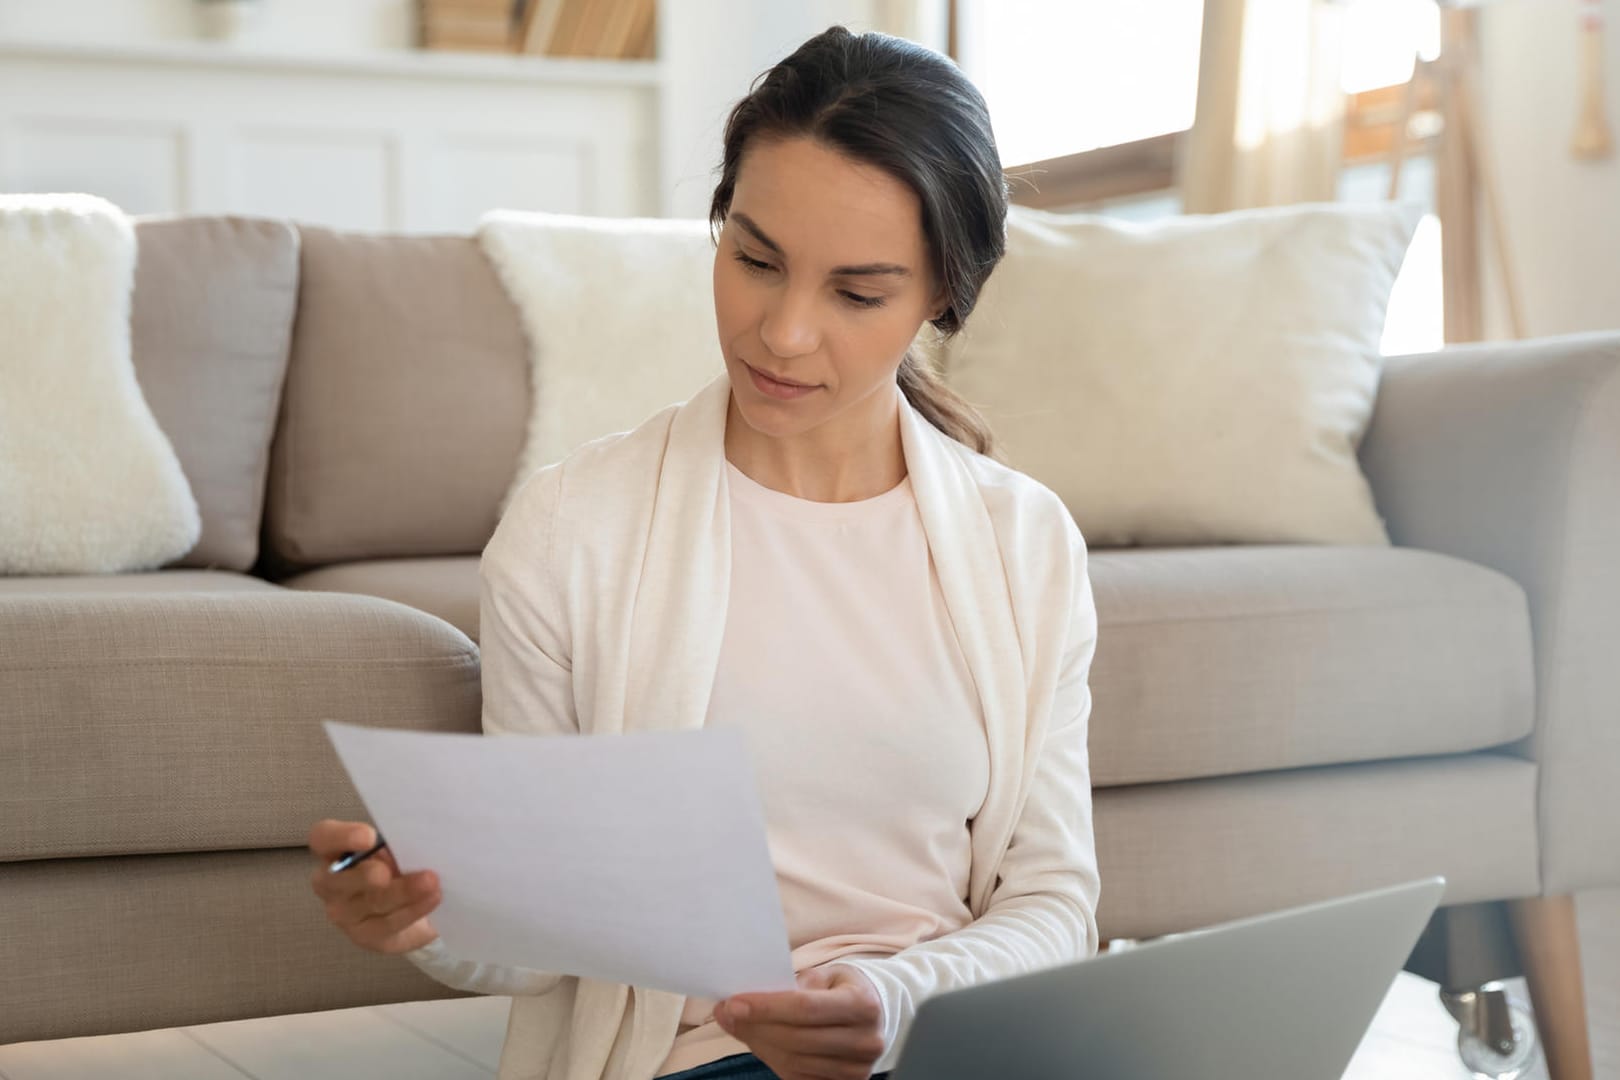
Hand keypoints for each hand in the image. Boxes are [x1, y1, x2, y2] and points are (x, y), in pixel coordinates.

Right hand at [307, 819, 441, 953]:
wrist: (410, 903)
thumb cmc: (396, 862)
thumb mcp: (395, 845)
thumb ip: (396, 839)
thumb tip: (417, 836)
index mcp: (333, 850)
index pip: (323, 838)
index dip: (341, 837)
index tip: (369, 837)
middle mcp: (331, 882)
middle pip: (336, 880)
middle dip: (363, 876)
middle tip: (386, 873)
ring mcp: (344, 912)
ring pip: (370, 903)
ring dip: (402, 892)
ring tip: (430, 881)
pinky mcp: (365, 934)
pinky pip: (387, 924)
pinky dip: (413, 909)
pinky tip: (432, 898)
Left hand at [714, 964, 884, 1079]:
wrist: (878, 1015)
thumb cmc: (844, 989)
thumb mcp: (825, 975)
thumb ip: (791, 986)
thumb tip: (740, 1003)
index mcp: (862, 1004)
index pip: (805, 1008)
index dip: (766, 1007)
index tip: (734, 1003)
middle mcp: (865, 1041)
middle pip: (796, 1038)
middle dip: (756, 1026)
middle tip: (727, 1012)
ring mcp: (857, 1069)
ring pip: (794, 1062)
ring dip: (759, 1044)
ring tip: (739, 1025)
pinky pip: (798, 1077)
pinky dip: (773, 1059)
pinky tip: (759, 1042)